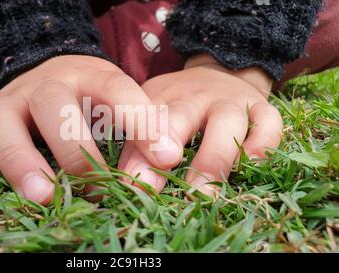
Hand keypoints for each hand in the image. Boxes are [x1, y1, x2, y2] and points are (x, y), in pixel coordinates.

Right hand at [0, 55, 182, 203]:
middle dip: (75, 151)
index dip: (140, 120)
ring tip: (41, 196)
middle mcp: (44, 86)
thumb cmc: (90, 95)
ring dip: (19, 161)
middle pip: (53, 107)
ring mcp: (8, 101)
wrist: (52, 72)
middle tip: (97, 188)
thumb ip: (142, 125)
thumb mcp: (120, 100)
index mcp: (87, 76)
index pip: (115, 89)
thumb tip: (167, 160)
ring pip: (2, 125)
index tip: (165, 157)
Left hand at [119, 54, 282, 195]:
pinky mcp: (261, 107)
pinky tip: (250, 165)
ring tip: (204, 194)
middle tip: (161, 180)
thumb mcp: (153, 119)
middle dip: (171, 146)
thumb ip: (138, 152)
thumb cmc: (179, 107)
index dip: (139, 151)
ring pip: (227, 122)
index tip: (135, 182)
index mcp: (160, 100)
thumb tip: (129, 187)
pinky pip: (269, 123)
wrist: (219, 76)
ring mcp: (230, 101)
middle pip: (180, 117)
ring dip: (215, 158)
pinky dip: (263, 144)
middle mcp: (194, 98)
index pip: (144, 122)